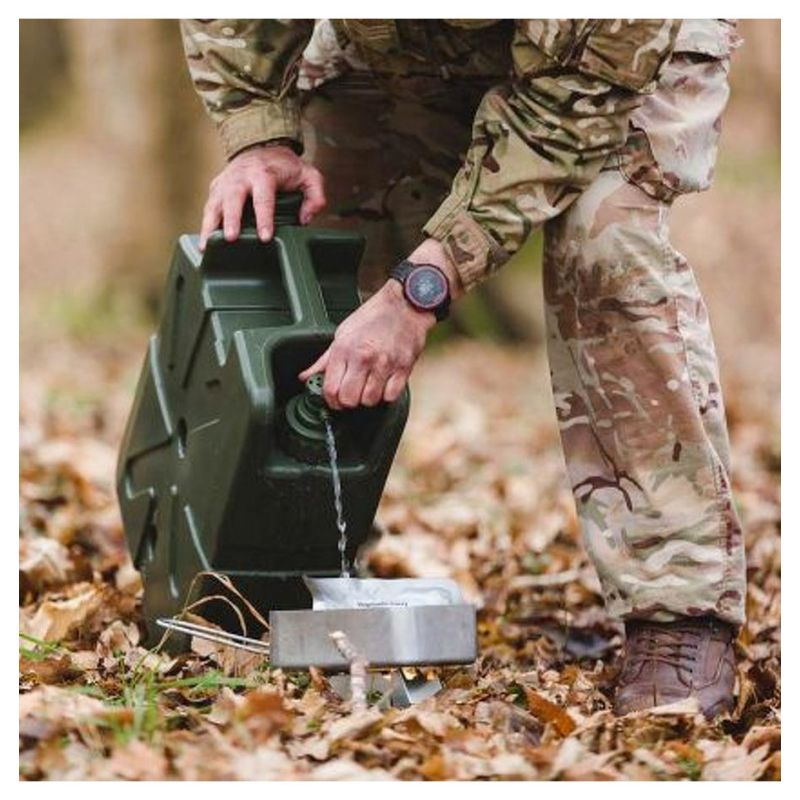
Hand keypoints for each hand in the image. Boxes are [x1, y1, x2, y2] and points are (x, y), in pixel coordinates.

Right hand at [199, 143, 325, 249]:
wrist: (262, 144)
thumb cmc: (284, 166)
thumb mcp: (309, 175)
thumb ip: (315, 196)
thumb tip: (305, 218)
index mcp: (264, 173)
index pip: (264, 197)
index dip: (264, 218)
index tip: (265, 236)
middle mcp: (241, 176)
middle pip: (233, 198)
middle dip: (231, 219)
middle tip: (231, 238)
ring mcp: (226, 181)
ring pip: (215, 203)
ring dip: (211, 225)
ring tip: (208, 246)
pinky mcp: (216, 187)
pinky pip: (209, 207)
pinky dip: (205, 225)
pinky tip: (205, 242)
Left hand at [298, 280, 434, 408]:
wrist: (405, 305)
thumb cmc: (374, 317)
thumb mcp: (343, 333)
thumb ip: (325, 360)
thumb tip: (307, 376)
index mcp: (344, 349)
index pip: (331, 389)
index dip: (331, 400)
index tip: (335, 400)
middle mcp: (363, 357)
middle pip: (349, 399)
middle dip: (349, 401)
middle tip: (353, 393)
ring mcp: (384, 364)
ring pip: (370, 400)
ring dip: (368, 398)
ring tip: (369, 386)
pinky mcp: (403, 368)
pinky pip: (391, 396)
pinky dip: (387, 395)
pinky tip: (384, 384)